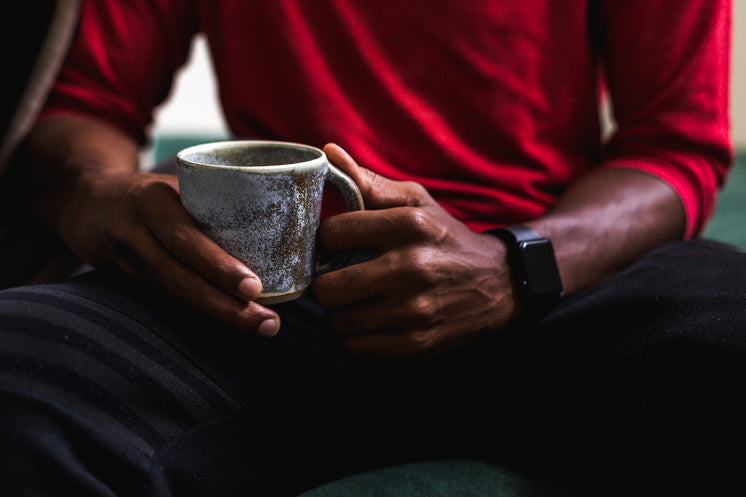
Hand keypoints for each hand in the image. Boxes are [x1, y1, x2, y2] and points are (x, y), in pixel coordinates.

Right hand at [59, 171, 280, 336]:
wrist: (86, 199)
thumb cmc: (150, 191)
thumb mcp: (175, 184)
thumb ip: (214, 199)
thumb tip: (283, 218)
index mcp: (153, 202)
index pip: (185, 239)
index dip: (218, 266)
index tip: (255, 287)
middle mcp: (137, 232)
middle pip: (180, 277)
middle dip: (225, 305)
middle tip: (268, 322)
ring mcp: (128, 259)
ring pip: (173, 293)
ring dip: (219, 314)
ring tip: (261, 326)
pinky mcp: (126, 279)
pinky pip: (166, 297)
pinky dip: (199, 309)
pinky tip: (231, 319)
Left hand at [312, 144, 518, 355]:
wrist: (499, 283)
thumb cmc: (445, 237)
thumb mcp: (415, 202)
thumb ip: (368, 182)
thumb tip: (328, 153)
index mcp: (409, 225)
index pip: (331, 234)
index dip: (326, 239)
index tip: (335, 243)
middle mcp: (412, 267)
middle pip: (327, 287)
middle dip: (326, 283)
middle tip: (338, 277)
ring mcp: (415, 309)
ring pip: (338, 321)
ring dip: (341, 312)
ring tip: (356, 300)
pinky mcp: (418, 342)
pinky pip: (356, 346)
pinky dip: (356, 336)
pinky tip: (371, 320)